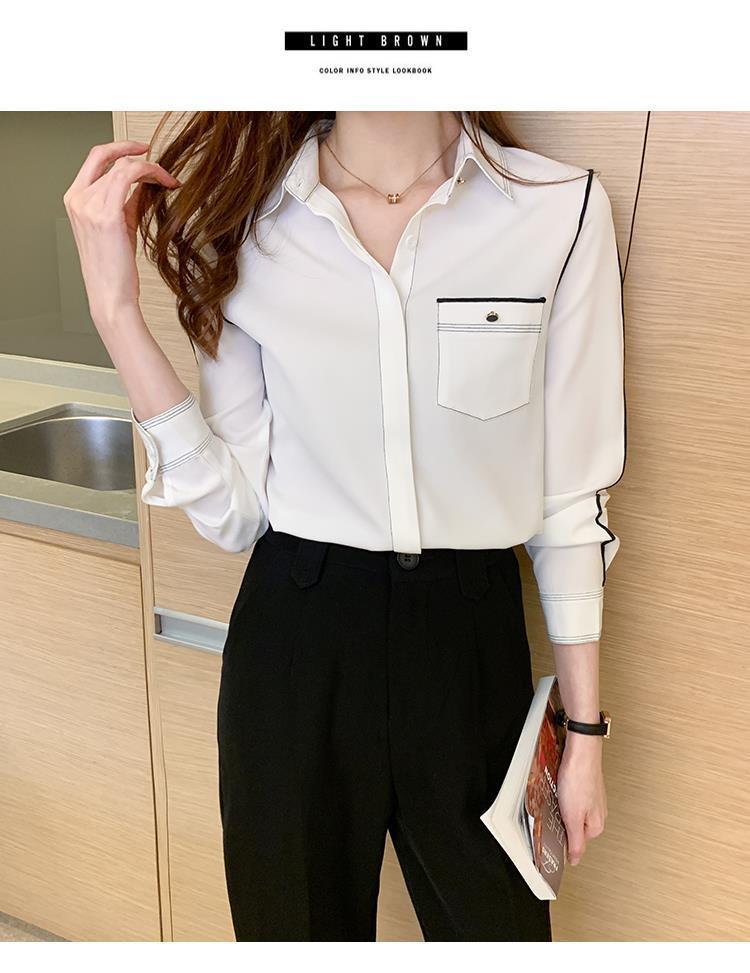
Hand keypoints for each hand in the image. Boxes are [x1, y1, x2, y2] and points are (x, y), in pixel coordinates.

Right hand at [63, 140, 179, 327]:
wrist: (110, 296)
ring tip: (168, 182)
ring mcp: (88, 205)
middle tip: (163, 168)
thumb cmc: (113, 269)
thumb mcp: (119, 226)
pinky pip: (129, 176)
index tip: (142, 149)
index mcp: (75, 199)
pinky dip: (150, 174)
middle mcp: (78, 199)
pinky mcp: (106, 214)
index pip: (95, 158)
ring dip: (151, 169)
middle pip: (110, 158)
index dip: (120, 147)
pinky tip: (165, 183)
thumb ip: (127, 201)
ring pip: (123, 166)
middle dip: (141, 158)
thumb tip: (144, 183)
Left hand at [556, 734, 607, 865]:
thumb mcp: (572, 817)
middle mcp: (598, 813)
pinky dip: (564, 794)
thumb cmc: (578, 779)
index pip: (575, 843)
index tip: (551, 831)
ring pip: (573, 811)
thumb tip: (576, 861)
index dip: (561, 837)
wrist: (581, 750)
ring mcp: (594, 799)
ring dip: (562, 806)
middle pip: (574, 827)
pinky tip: (560, 787)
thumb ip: (575, 842)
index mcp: (596, 825)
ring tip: (556, 795)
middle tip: (552, 809)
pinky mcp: (587, 786)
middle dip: (561, 820)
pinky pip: (573, 797)